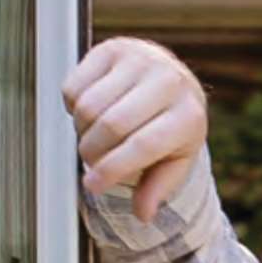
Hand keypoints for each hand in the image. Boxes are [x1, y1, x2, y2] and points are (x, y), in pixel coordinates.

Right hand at [63, 36, 208, 222]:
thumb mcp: (175, 161)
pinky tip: (88, 114)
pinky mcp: (111, 47)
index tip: (92, 185)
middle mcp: (167, 80)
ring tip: (93, 140)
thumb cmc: (172, 127)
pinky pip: (74, 86)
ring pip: (89, 105)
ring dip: (81, 132)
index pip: (143, 145)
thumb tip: (143, 215)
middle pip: (111, 125)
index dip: (113, 169)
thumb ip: (158, 188)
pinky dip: (73, 108)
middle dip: (93, 152)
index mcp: (188, 114)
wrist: (172, 80)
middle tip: (91, 163)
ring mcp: (139, 59)